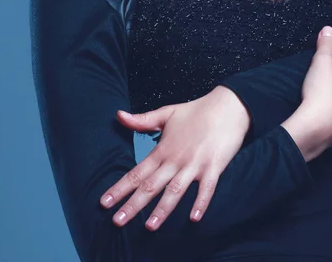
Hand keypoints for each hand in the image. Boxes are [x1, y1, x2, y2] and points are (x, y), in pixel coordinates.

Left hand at [99, 87, 249, 230]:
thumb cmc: (196, 111)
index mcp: (163, 149)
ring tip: (150, 226)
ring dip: (162, 209)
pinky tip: (194, 218)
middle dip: (133, 205)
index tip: (104, 202)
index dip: (120, 187)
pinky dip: (201, 202)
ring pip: (175, 191)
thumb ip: (142, 120)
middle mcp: (175, 159)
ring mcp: (195, 164)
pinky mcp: (213, 167)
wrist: (227, 106)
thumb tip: (118, 115)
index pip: (137, 172)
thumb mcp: (166, 113)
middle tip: (117, 221)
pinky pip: (207, 188)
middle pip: (151, 186)